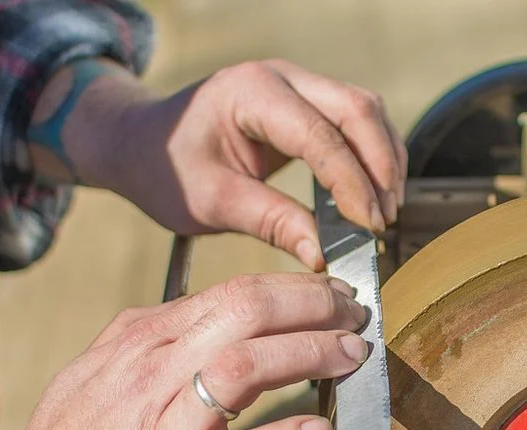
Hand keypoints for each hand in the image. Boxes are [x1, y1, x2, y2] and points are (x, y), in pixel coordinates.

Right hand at [0, 273, 367, 429]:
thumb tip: (202, 311)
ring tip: (350, 357)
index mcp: (142, 342)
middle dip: (311, 306)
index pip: (232, 293)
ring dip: (309, 356)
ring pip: (243, 369)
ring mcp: (161, 429)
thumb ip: (152, 338)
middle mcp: (152, 374)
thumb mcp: (99, 371)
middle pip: (244, 313)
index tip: (330, 295)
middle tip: (354, 317)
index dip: (293, 288)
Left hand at [105, 59, 407, 269]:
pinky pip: (356, 119)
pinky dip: (372, 154)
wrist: (142, 142)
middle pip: (357, 109)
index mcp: (250, 92)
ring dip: (383, 159)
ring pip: (366, 110)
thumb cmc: (165, 168)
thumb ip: (271, 223)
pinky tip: (373, 193)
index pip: (320, 134)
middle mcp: (281, 77)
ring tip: (384, 211)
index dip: (351, 182)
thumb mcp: (211, 202)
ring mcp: (297, 84)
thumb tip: (323, 255)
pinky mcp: (306, 101)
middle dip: (380, 167)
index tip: (369, 226)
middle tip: (384, 220)